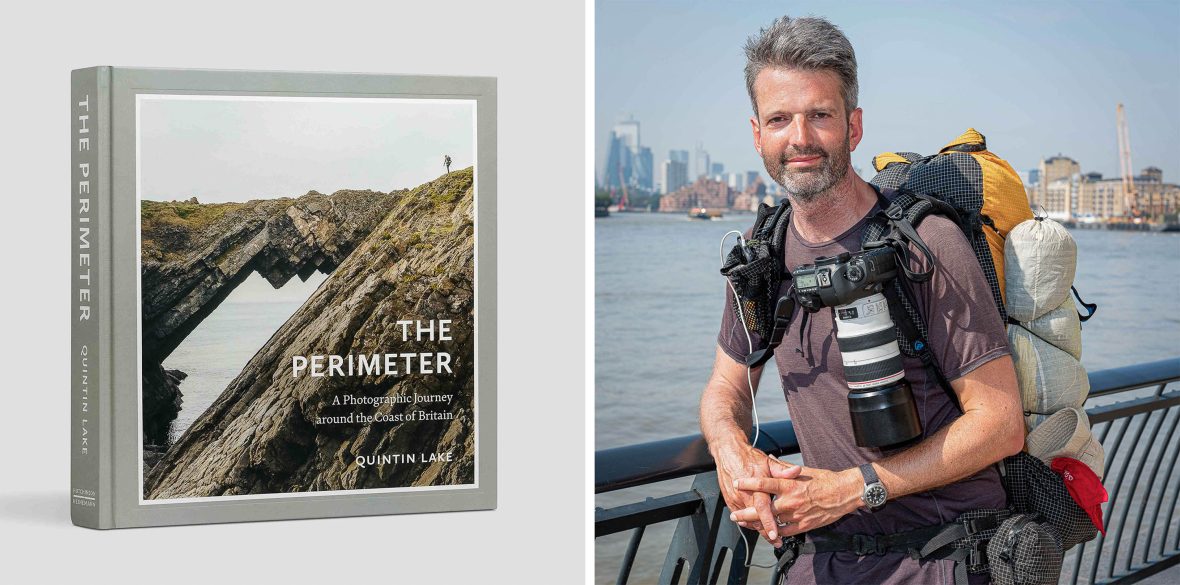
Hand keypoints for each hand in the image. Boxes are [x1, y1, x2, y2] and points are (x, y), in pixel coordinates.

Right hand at [711, 440, 787, 545]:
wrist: (728, 452)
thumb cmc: (748, 457)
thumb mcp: (767, 462)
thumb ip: (783, 470)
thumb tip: (797, 471)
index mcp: (755, 486)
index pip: (762, 508)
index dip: (769, 522)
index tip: (775, 534)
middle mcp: (744, 494)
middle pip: (755, 519)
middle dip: (766, 532)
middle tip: (777, 541)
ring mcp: (735, 499)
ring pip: (747, 519)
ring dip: (758, 529)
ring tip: (770, 537)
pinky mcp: (729, 500)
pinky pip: (739, 516)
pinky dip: (748, 523)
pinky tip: (756, 527)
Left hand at [730, 465, 862, 543]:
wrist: (844, 493)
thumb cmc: (824, 480)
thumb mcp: (803, 470)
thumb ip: (784, 467)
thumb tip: (770, 459)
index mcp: (790, 484)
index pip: (764, 483)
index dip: (748, 483)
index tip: (736, 483)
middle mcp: (791, 500)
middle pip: (764, 508)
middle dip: (747, 513)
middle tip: (734, 514)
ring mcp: (797, 514)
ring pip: (772, 522)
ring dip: (758, 524)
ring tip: (746, 524)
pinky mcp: (804, 525)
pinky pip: (785, 532)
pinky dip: (774, 533)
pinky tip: (766, 532)